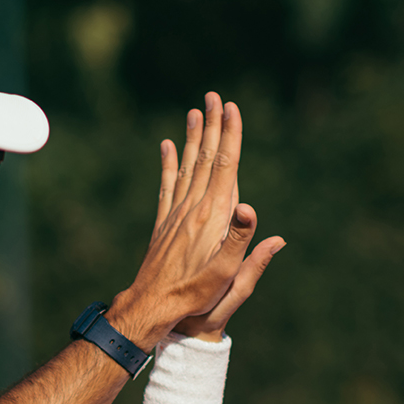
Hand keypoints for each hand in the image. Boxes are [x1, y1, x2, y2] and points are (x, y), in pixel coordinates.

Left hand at [105, 93, 275, 347]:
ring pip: (188, 167)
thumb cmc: (196, 296)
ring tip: (195, 111)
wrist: (153, 307)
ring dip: (193, 138)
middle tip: (214, 96)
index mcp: (214, 218)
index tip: (232, 109)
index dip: (230, 136)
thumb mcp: (227, 275)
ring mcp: (176, 214)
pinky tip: (168, 146)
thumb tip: (250, 209)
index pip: (226, 167)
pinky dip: (169, 164)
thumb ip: (241, 241)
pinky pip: (167, 186)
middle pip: (207, 159)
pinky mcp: (164, 224)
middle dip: (213, 126)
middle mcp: (194, 209)